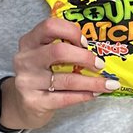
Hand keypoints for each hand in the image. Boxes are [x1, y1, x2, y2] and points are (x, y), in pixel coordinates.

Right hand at [2, 16, 119, 129]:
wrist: (24, 105)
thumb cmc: (41, 75)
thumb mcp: (45, 56)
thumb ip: (64, 48)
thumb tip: (98, 51)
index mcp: (29, 42)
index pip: (49, 26)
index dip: (71, 31)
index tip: (85, 43)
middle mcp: (25, 59)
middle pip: (59, 51)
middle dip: (85, 57)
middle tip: (100, 65)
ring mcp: (27, 81)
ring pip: (67, 79)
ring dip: (92, 82)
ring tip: (108, 84)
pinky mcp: (33, 102)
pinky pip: (65, 98)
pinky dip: (84, 95)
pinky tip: (95, 94)